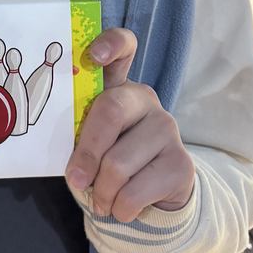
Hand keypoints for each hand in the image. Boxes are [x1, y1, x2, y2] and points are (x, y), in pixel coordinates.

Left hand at [65, 29, 194, 220]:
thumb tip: (72, 163)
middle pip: (110, 110)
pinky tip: (122, 208)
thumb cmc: (108, 160)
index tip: (93, 56)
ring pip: (118, 162)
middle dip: (86, 153)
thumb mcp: (89, 142)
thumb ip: (78, 136)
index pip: (123, 47)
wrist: (152, 196)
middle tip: (76, 180)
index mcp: (118, 86)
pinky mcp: (181, 162)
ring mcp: (167, 128)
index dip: (109, 44)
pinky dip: (120, 208)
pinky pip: (136, 190)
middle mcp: (145, 99)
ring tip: (101, 200)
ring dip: (101, 192)